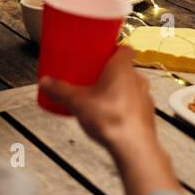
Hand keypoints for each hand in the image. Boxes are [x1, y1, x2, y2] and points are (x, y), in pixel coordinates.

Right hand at [40, 47, 180, 194]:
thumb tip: (46, 83)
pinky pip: (135, 105)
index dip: (113, 49)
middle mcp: (137, 78)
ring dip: (118, 91)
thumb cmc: (111, 118)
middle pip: (125, 68)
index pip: (124, 48)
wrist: (133, 146)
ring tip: (101, 100)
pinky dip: (125, 107)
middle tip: (93, 79)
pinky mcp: (147, 114)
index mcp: (122, 68)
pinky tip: (112, 117)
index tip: (101, 53)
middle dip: (110, 73)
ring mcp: (145, 96)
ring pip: (131, 87)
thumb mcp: (77, 102)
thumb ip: (60, 90)